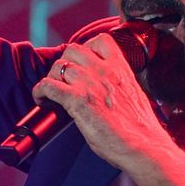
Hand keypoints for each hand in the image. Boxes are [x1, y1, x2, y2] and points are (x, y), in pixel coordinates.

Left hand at [34, 34, 184, 185]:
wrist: (144, 145)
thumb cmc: (141, 128)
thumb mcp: (133, 94)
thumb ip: (117, 84)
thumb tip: (105, 89)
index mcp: (120, 68)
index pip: (100, 40)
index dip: (86, 48)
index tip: (82, 62)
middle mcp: (104, 70)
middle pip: (72, 50)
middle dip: (65, 63)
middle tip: (64, 80)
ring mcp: (89, 83)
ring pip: (58, 66)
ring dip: (52, 78)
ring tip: (52, 93)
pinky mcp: (76, 100)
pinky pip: (48, 85)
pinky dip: (40, 91)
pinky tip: (43, 100)